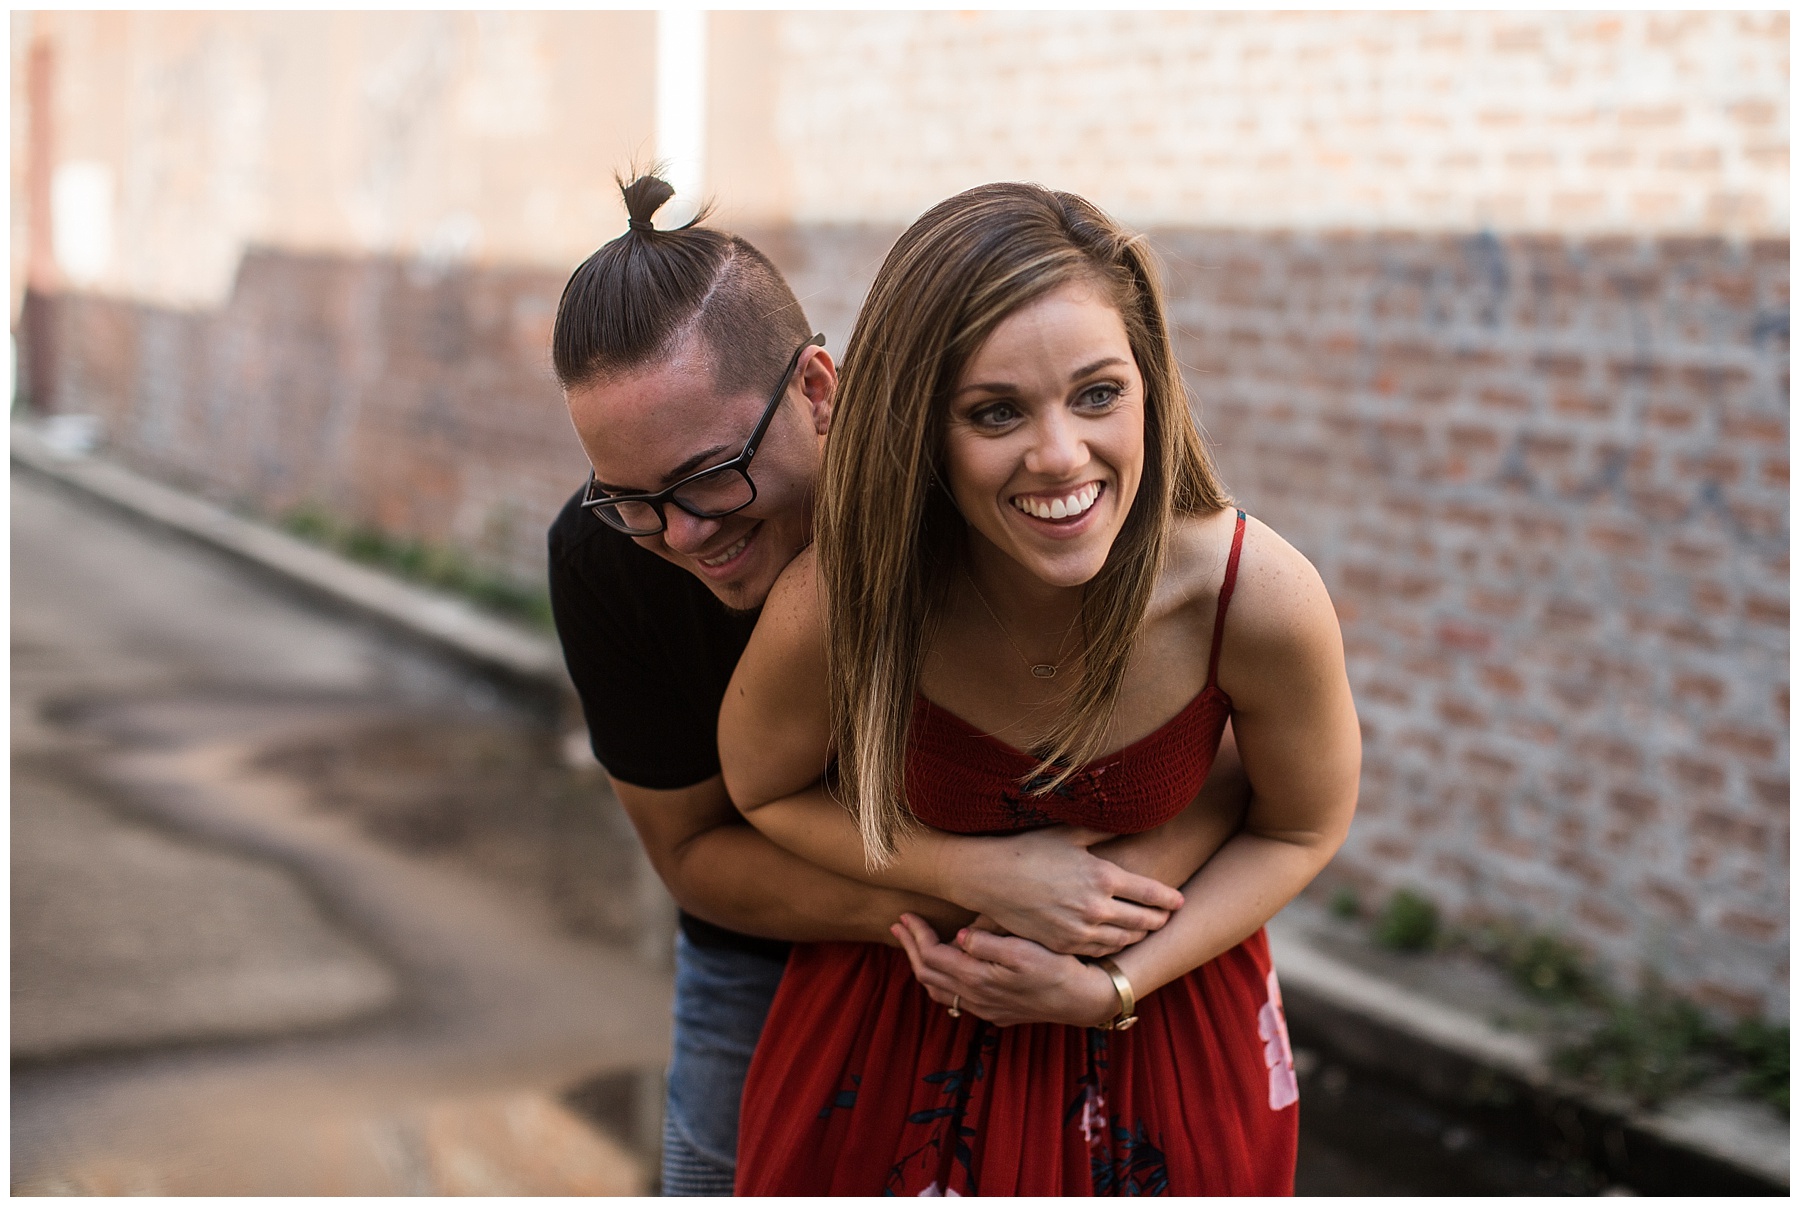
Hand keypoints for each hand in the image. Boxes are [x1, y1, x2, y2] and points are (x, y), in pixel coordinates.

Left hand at [891, 913, 1119, 1028]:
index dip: (916, 935)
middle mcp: (976, 999)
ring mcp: (986, 1009)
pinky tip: (946, 968)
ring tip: (914, 944)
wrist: (1086, 999)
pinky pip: (956, 999)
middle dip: (911, 947)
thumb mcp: (1024, 950)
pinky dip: (941, 980)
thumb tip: (958, 936)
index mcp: (977, 979)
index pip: (931, 956)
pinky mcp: (997, 1012)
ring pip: (939, 990)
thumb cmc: (1058, 968)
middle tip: (900, 925)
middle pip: (928, 974)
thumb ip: (988, 943)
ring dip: (922, 965)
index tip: (906, 915)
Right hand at [936, 826, 1183, 956]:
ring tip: (1146, 929)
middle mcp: (1096, 908)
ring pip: (1125, 940)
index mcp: (1103, 876)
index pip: (1151, 894)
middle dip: (1159, 919)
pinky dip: (1114, 946)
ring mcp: (1079, 931)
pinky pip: (1100, 951)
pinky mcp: (1063, 945)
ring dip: (1139, 935)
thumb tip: (1129, 821)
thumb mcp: (1070, 834)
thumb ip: (1104, 831)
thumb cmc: (1028, 848)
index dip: (1170, 899)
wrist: (989, 877)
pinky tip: (1117, 939)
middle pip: (1144, 921)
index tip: (1179, 900)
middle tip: (1167, 916)